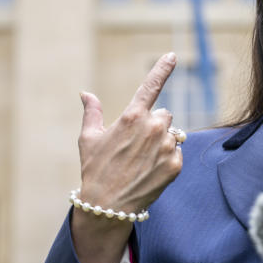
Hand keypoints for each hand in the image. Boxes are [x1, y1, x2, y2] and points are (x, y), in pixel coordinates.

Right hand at [73, 53, 183, 262]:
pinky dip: (167, 159)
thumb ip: (91, 112)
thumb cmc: (95, 169)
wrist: (107, 206)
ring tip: (142, 161)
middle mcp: (153, 128)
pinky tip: (150, 170)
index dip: (162, 69)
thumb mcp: (89, 138)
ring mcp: (166, 147)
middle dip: (153, 125)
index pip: (151, 86)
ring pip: (172, 134)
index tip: (172, 55)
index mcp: (132, 116)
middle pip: (164, 115)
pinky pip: (176, 152)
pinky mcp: (175, 165)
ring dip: (161, 142)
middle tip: (136, 145)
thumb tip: (85, 93)